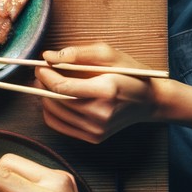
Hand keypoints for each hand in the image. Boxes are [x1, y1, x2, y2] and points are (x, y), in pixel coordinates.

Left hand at [34, 44, 164, 143]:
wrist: (150, 102)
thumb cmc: (131, 75)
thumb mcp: (110, 55)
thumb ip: (78, 53)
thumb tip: (48, 56)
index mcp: (106, 91)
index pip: (61, 87)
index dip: (45, 75)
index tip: (40, 65)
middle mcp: (100, 114)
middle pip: (54, 101)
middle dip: (42, 84)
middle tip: (43, 72)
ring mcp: (96, 129)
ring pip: (53, 113)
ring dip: (45, 96)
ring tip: (50, 84)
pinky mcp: (93, 137)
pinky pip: (58, 125)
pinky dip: (51, 111)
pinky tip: (57, 99)